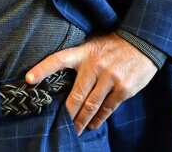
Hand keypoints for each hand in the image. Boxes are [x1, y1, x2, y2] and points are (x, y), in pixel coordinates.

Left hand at [25, 33, 157, 134]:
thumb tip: (63, 79)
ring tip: (76, 129)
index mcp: (84, 52)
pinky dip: (99, 119)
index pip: (58, 59)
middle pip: (76, 95)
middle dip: (68, 114)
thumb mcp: (94, 45)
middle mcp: (95, 65)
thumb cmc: (114, 46)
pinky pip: (108, 108)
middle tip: (61, 126)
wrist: (143, 42)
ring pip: (91, 105)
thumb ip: (80, 59)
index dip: (42, 69)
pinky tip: (93, 124)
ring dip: (82, 120)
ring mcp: (110, 77)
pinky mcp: (123, 88)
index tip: (28, 79)